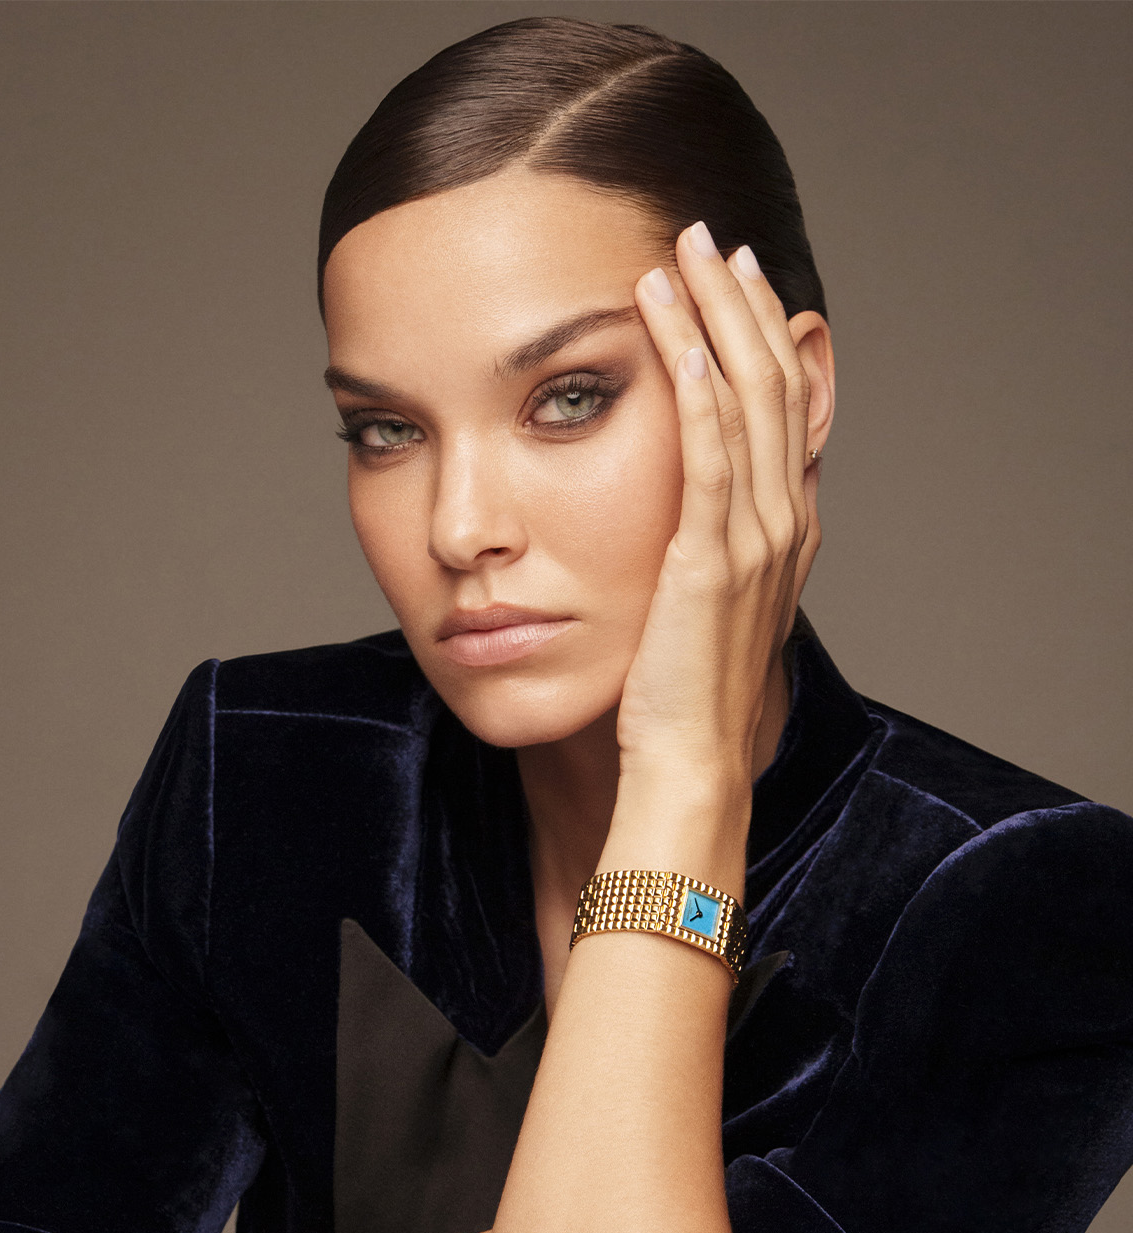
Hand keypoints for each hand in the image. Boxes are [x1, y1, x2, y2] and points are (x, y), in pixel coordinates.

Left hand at [613, 224, 823, 843]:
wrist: (689, 763)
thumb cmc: (684, 697)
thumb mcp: (706, 606)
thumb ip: (708, 546)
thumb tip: (684, 509)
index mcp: (787, 531)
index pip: (784, 406)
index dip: (761, 333)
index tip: (732, 276)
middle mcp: (785, 526)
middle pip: (772, 386)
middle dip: (739, 304)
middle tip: (707, 237)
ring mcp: (754, 543)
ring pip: (744, 406)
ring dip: (712, 325)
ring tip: (680, 260)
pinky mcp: (709, 562)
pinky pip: (710, 460)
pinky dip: (697, 394)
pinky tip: (676, 341)